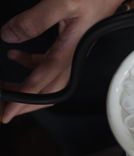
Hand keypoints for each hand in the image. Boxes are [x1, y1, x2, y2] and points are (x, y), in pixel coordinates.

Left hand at [1, 0, 123, 122]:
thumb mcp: (62, 3)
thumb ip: (35, 20)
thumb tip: (11, 36)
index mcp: (70, 51)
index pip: (43, 82)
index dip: (23, 99)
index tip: (8, 112)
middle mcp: (72, 57)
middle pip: (49, 90)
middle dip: (26, 103)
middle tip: (6, 109)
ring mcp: (72, 53)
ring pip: (49, 80)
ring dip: (28, 87)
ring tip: (7, 87)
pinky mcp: (70, 46)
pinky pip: (49, 64)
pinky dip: (31, 65)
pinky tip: (17, 56)